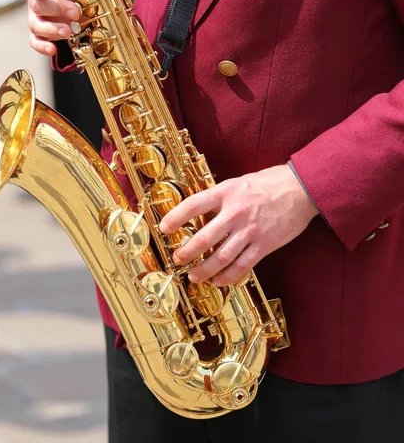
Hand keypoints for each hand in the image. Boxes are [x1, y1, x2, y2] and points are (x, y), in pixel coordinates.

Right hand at [23, 0, 118, 55]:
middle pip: (37, 4)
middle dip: (56, 9)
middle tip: (76, 13)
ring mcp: (38, 16)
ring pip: (35, 24)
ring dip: (51, 30)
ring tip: (69, 33)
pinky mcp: (42, 32)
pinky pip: (35, 40)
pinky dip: (42, 47)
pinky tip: (53, 50)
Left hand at [159, 165, 318, 285]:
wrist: (300, 189)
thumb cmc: (268, 183)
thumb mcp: (238, 183)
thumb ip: (219, 197)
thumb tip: (198, 211)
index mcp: (226, 193)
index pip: (193, 205)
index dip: (175, 217)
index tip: (163, 227)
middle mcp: (235, 212)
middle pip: (203, 238)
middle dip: (186, 252)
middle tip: (177, 259)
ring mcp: (250, 230)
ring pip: (221, 257)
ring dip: (204, 270)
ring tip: (194, 276)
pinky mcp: (264, 245)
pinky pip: (242, 266)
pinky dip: (228, 277)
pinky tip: (219, 281)